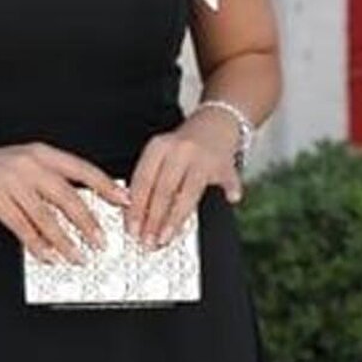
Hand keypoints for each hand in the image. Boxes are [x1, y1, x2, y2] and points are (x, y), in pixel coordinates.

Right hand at [0, 141, 133, 262]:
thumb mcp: (23, 164)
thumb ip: (49, 179)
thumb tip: (80, 204)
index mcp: (42, 153)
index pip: (82, 169)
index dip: (106, 186)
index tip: (123, 202)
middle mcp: (29, 165)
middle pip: (68, 196)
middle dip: (88, 223)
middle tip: (102, 242)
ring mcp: (12, 181)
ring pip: (47, 216)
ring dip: (65, 241)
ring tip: (78, 256)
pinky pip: (23, 227)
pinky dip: (37, 245)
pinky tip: (48, 256)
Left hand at [125, 113, 242, 246]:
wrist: (217, 121)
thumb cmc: (184, 145)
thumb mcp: (161, 154)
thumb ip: (149, 181)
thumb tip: (136, 218)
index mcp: (159, 147)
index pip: (142, 181)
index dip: (135, 208)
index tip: (131, 229)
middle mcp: (179, 150)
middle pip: (162, 190)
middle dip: (153, 219)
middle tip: (146, 240)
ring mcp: (202, 158)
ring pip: (187, 193)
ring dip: (175, 219)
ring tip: (166, 237)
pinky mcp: (224, 164)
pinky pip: (226, 182)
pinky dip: (229, 192)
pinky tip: (230, 200)